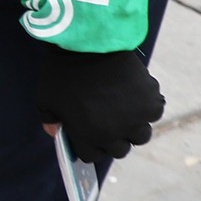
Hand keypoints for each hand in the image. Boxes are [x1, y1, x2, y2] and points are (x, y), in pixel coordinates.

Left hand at [37, 47, 164, 163]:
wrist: (89, 44)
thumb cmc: (62, 71)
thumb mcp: (46, 98)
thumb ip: (49, 119)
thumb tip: (55, 132)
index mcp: (86, 136)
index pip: (93, 156)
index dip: (92, 145)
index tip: (92, 134)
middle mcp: (113, 133)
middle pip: (119, 150)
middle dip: (114, 139)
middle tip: (111, 121)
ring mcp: (134, 119)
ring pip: (140, 135)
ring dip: (134, 126)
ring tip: (126, 109)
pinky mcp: (150, 102)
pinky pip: (154, 113)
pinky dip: (148, 106)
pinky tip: (137, 94)